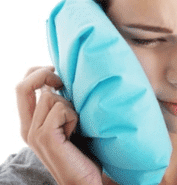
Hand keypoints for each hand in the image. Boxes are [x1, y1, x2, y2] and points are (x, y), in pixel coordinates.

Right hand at [15, 66, 102, 184]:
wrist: (85, 179)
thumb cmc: (81, 151)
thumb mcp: (67, 124)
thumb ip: (58, 106)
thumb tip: (59, 83)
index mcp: (30, 123)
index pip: (21, 87)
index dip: (36, 72)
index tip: (56, 73)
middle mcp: (27, 127)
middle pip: (24, 86)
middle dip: (45, 76)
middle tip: (63, 83)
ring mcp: (34, 133)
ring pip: (49, 96)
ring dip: (69, 104)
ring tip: (75, 123)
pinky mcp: (45, 137)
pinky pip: (61, 108)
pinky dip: (73, 115)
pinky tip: (76, 130)